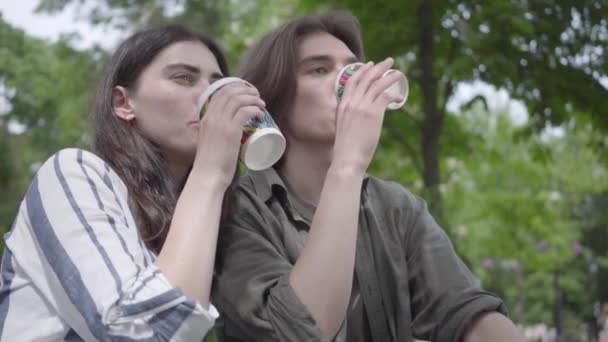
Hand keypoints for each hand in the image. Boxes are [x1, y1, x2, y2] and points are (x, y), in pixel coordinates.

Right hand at [192, 82, 264, 185]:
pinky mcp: (230, 131)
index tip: (247, 92)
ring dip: (253, 99)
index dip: (235, 88)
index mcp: (205, 118)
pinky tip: (260, 114)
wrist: (208, 175)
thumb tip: (230, 134)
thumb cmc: (210, 164)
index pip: (220, 93)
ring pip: (238, 99)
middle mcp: (212, 117)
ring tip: (262, 104)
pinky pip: (245, 111)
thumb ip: (217, 135)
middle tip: (257, 96)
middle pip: (229, 92)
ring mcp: (220, 123)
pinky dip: (255, 109)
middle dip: (246, 90)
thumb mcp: (210, 142)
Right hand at [331, 57, 404, 173]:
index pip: (352, 81)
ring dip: (389, 76)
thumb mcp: (343, 128)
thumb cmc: (346, 149)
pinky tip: (399, 96)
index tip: (369, 64)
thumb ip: (350, 119)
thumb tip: (359, 120)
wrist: (347, 158)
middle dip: (378, 67)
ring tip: (398, 72)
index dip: (362, 71)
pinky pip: (385, 97)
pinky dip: (393, 95)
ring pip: (377, 84)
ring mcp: (362, 107)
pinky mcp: (373, 113)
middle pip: (366, 78)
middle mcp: (351, 103)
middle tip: (388, 62)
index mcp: (342, 105)